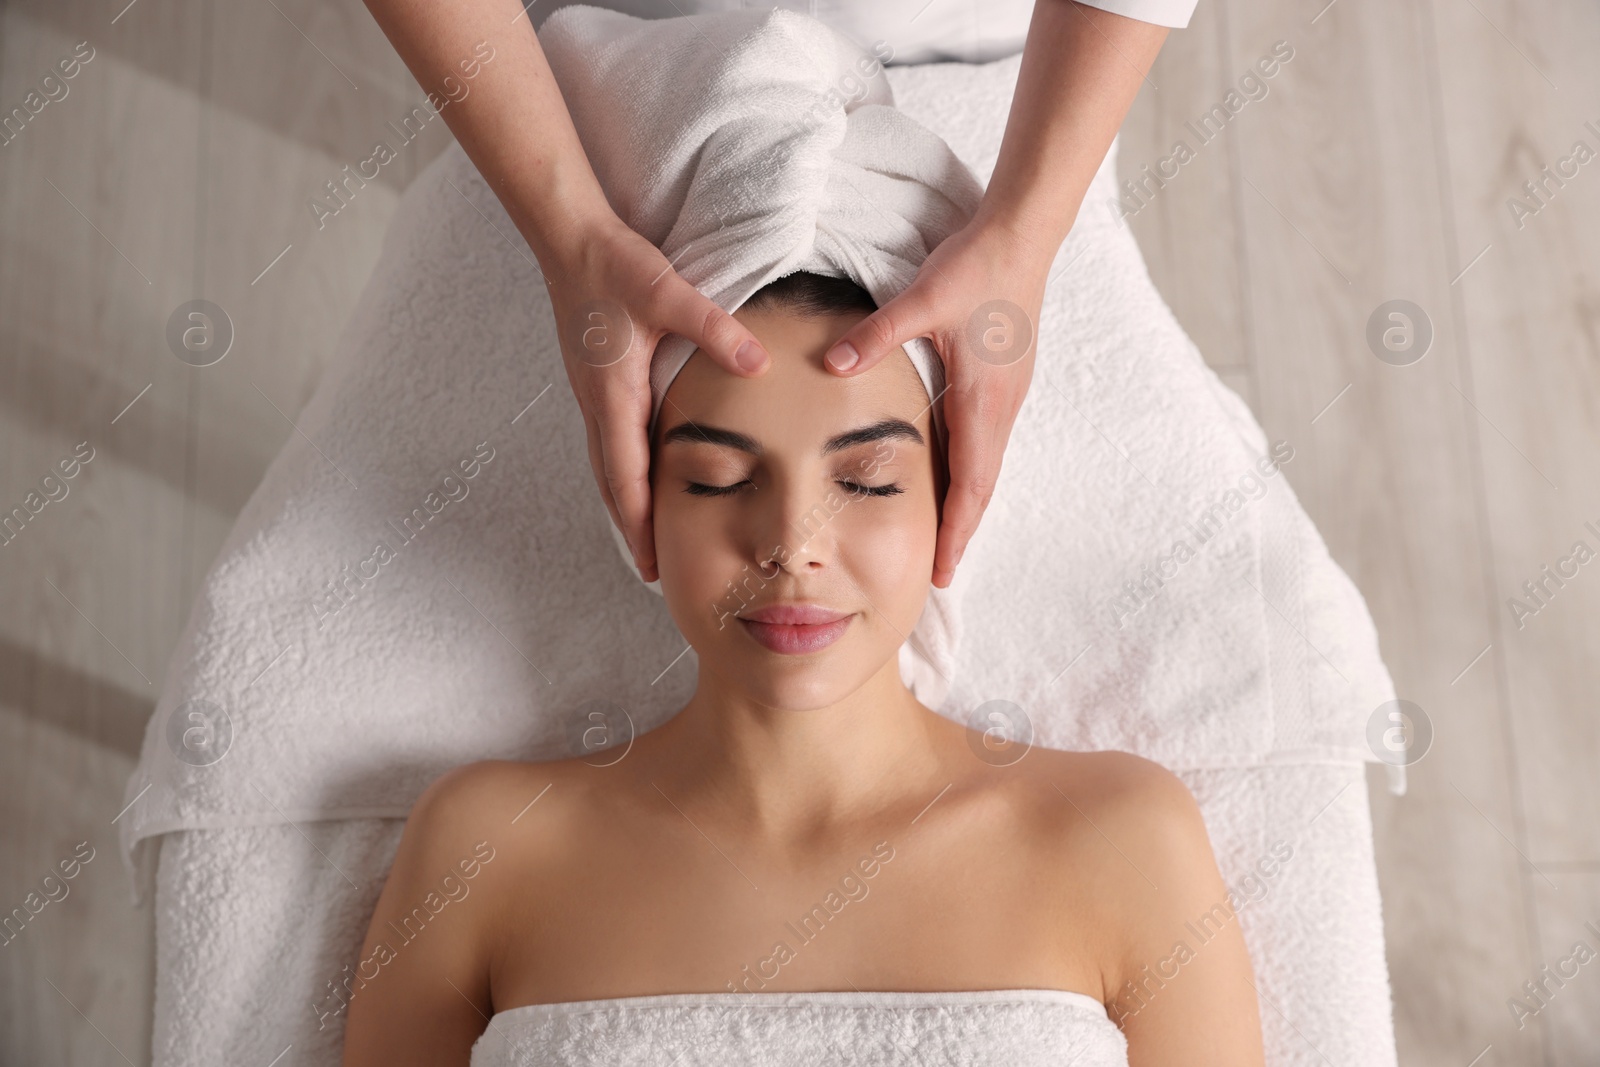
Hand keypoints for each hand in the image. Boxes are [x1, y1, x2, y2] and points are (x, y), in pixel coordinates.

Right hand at [542, 214, 771, 581]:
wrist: (571, 238)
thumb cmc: (613, 265)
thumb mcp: (667, 293)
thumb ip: (713, 328)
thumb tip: (757, 363)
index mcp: (612, 395)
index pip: (624, 476)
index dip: (637, 523)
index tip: (650, 564)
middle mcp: (598, 403)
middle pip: (612, 483)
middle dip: (631, 528)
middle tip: (651, 571)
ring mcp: (595, 394)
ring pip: (608, 464)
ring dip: (627, 503)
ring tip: (648, 539)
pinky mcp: (600, 382)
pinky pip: (611, 442)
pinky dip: (625, 472)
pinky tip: (642, 478)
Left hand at [820, 216, 1053, 588]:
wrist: (1021, 235)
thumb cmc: (976, 268)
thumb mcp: (922, 300)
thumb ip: (875, 336)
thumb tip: (831, 364)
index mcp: (983, 399)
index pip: (972, 485)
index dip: (956, 532)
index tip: (942, 571)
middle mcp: (1000, 405)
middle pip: (982, 486)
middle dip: (961, 532)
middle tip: (940, 573)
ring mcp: (1006, 393)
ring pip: (985, 465)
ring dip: (966, 503)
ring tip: (944, 538)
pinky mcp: (1002, 380)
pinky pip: (985, 440)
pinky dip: (970, 471)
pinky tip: (950, 475)